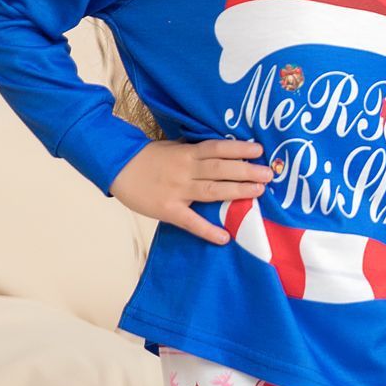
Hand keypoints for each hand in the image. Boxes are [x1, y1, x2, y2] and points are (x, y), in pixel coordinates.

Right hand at [110, 138, 272, 245]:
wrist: (116, 167)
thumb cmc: (149, 157)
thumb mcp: (173, 147)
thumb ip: (196, 151)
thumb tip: (224, 151)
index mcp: (187, 153)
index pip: (217, 148)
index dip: (238, 148)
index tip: (259, 149)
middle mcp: (185, 170)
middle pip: (220, 169)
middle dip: (246, 171)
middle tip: (269, 174)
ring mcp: (177, 191)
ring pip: (211, 191)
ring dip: (237, 191)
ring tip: (259, 192)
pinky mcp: (168, 210)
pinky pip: (190, 222)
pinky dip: (207, 230)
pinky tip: (224, 237)